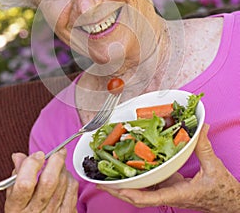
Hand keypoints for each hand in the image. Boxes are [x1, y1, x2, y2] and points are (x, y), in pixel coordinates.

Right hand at [5, 148, 77, 212]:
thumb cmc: (24, 211)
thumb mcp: (13, 197)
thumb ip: (17, 175)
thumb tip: (19, 156)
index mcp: (17, 207)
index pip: (25, 184)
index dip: (32, 165)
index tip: (38, 155)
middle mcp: (35, 212)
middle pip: (49, 181)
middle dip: (55, 161)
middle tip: (57, 152)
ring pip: (63, 181)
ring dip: (62, 168)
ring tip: (58, 165)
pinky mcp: (67, 212)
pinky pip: (72, 188)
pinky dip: (70, 178)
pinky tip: (63, 177)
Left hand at [98, 124, 239, 212]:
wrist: (229, 202)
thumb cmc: (222, 190)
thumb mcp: (213, 167)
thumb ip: (204, 146)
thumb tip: (202, 126)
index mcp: (178, 193)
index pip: (150, 198)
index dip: (131, 194)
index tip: (116, 188)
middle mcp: (169, 194)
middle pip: (139, 196)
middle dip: (119, 190)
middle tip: (101, 181)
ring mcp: (168, 190)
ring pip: (143, 190)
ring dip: (126, 184)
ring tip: (109, 174)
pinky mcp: (171, 186)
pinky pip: (151, 182)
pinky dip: (139, 176)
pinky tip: (132, 166)